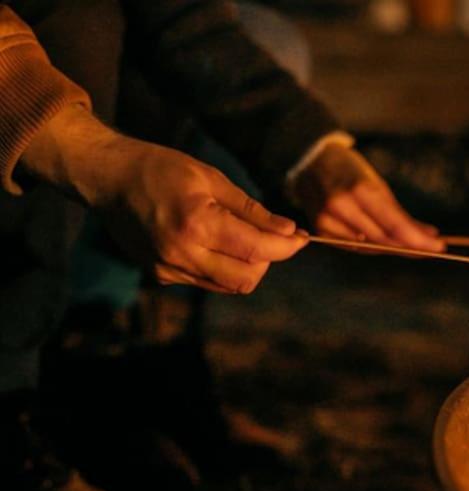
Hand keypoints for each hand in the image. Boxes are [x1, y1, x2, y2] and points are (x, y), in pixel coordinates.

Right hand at [20, 106, 306, 293]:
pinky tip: (216, 243)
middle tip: (271, 237)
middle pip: (247, 278)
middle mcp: (181, 253)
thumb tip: (290, 232)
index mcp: (196, 224)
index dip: (286, 247)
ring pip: (229, 285)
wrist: (108, 179)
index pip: (256, 250)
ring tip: (244, 238)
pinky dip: (223, 267)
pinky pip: (207, 282)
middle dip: (268, 260)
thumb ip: (252, 211)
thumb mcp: (212, 179)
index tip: (303, 238)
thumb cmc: (162, 169)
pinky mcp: (161, 276)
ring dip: (247, 266)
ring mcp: (168, 269)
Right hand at [290, 143, 443, 251]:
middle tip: (431, 250)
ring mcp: (327, 221)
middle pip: (383, 240)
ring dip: (394, 249)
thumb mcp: (377, 184)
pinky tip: (387, 246)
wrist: (309, 160)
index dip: (418, 240)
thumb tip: (430, 235)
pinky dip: (373, 248)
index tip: (439, 247)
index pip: (395, 224)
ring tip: (414, 248)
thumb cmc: (349, 169)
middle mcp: (341, 208)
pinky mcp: (320, 230)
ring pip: (369, 247)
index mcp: (359, 190)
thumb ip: (400, 213)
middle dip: (410, 247)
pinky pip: (353, 247)